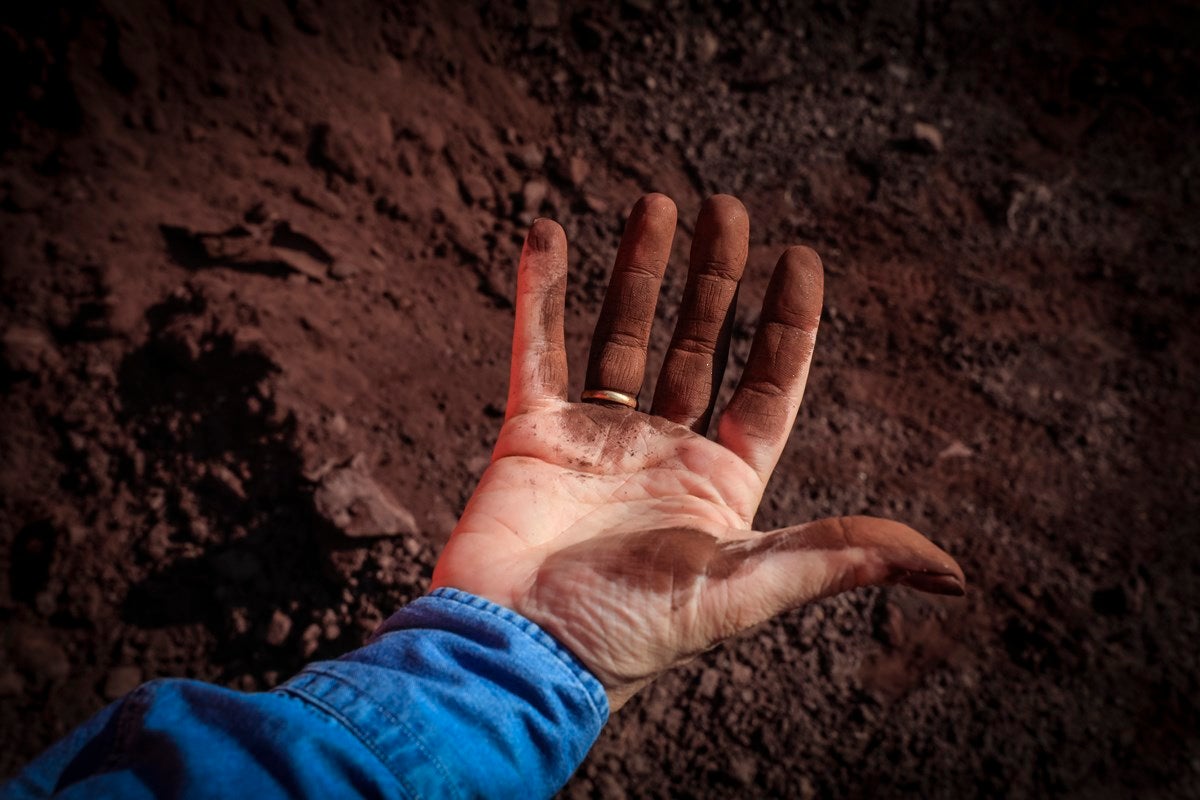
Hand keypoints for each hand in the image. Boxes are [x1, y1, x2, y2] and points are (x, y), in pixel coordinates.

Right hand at [431, 194, 963, 710]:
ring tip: (658, 202)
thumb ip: (837, 557)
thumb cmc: (631, 634)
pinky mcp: (533, 434)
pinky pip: (536, 349)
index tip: (800, 257)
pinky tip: (548, 235)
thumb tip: (953, 573)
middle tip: (727, 207)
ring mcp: (598, 441)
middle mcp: (665, 455)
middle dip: (716, 278)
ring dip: (639, 270)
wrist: (519, 652)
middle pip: (700, 345)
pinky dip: (541, 294)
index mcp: (721, 486)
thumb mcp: (745, 589)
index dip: (789, 323)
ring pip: (624, 335)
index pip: (768, 388)